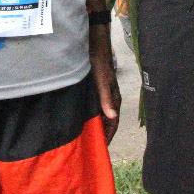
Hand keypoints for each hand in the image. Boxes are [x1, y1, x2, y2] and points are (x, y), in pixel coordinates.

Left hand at [89, 23, 120, 142]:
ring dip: (94, 124)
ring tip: (83, 135)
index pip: (113, 123)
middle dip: (100, 133)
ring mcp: (102, 94)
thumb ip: (106, 99)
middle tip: (89, 145)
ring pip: (99, 114)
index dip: (108, 136)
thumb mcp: (102, 81)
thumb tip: (112, 117)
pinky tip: (78, 118)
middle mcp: (110, 98)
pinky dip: (88, 114)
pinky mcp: (95, 89)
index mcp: (114, 99)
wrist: (94, 45)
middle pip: (106, 121)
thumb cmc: (99, 62)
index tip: (101, 148)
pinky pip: (93, 107)